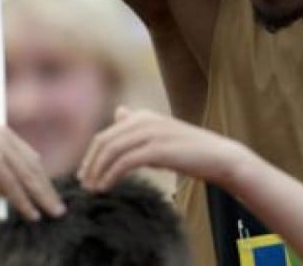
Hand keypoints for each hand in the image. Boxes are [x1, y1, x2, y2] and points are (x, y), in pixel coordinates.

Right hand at [0, 125, 64, 220]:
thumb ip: (11, 166)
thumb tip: (38, 182)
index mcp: (4, 131)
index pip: (31, 158)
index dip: (42, 179)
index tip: (51, 196)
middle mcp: (3, 134)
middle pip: (32, 167)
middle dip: (46, 190)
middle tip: (58, 208)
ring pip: (26, 177)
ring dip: (40, 198)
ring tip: (52, 213)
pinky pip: (13, 186)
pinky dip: (23, 202)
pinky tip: (32, 215)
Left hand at [78, 107, 248, 191]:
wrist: (219, 157)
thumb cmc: (189, 150)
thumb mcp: (160, 134)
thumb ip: (137, 126)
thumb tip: (118, 112)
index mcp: (143, 116)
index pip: (106, 134)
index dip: (91, 155)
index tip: (85, 174)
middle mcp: (145, 120)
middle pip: (104, 141)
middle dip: (90, 163)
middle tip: (84, 184)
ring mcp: (151, 133)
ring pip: (112, 151)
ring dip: (97, 171)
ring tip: (93, 189)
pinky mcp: (157, 149)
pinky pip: (125, 162)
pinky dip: (111, 175)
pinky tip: (106, 187)